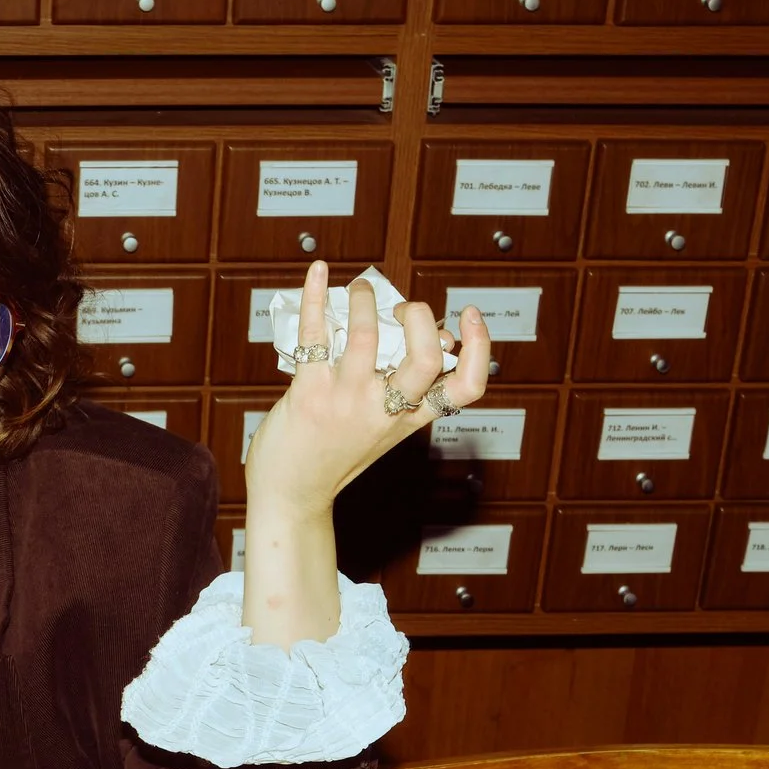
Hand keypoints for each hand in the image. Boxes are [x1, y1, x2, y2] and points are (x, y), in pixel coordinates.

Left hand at [242, 261, 494, 523]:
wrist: (289, 495)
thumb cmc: (332, 456)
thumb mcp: (382, 430)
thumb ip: (404, 390)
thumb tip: (428, 336)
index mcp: (410, 419)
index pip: (466, 387)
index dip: (478, 347)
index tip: (469, 317)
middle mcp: (384, 410)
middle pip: (424, 357)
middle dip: (420, 316)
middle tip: (402, 308)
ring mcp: (346, 400)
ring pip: (367, 334)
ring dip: (364, 298)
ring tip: (358, 289)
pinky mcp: (309, 392)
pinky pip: (315, 333)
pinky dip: (315, 295)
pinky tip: (317, 272)